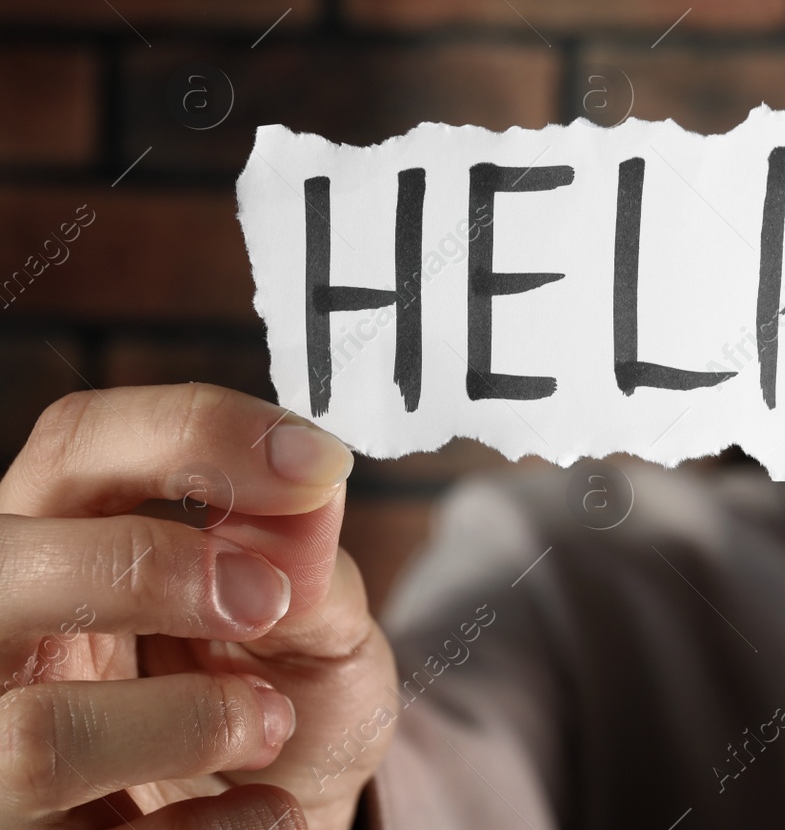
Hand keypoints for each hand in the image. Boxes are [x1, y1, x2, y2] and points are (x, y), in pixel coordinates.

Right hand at [0, 384, 397, 829]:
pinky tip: (266, 807)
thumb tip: (308, 494)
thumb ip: (308, 566)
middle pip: (6, 564)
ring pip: (36, 736)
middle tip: (262, 601)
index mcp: (66, 538)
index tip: (314, 463)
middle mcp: (5, 635)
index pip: (82, 441)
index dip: (195, 431)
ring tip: (269, 722)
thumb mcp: (317, 626)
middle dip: (147, 569)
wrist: (293, 813)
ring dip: (189, 722)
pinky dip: (222, 827)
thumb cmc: (286, 699)